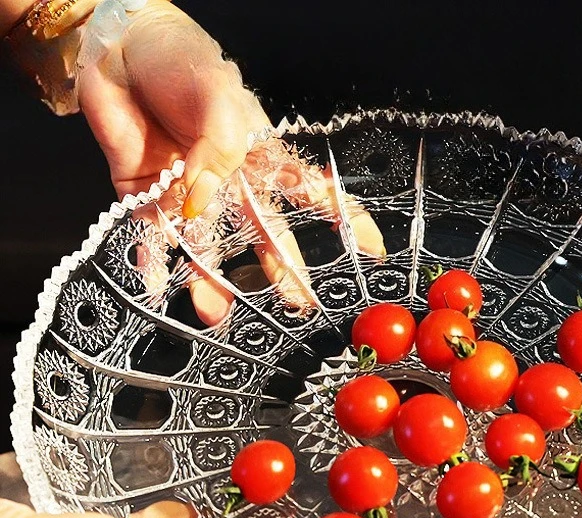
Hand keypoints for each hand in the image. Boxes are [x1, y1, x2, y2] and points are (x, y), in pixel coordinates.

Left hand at [76, 0, 383, 324]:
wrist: (117, 49)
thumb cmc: (178, 59)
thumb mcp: (214, 93)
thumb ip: (219, 149)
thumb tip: (203, 202)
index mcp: (260, 155)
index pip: (311, 190)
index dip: (344, 218)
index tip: (371, 248)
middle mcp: (230, 182)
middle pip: (262, 234)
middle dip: (282, 270)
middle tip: (298, 303)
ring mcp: (189, 194)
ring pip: (206, 246)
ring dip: (211, 281)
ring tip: (214, 311)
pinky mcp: (148, 197)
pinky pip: (151, 237)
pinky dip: (152, 264)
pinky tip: (157, 287)